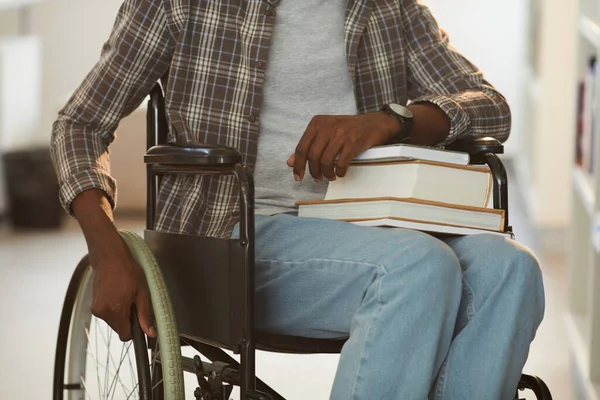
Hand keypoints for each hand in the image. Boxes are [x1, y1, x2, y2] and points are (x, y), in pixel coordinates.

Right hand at [89, 237, 155, 341]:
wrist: (109, 257)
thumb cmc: (127, 270)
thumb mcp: (142, 292)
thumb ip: (145, 314)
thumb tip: (150, 332)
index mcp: (115, 310)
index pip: (125, 336)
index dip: (135, 331)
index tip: (140, 322)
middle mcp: (102, 312)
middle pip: (119, 328)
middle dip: (128, 320)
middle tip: (134, 303)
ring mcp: (96, 309)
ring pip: (113, 321)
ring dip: (120, 314)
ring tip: (125, 296)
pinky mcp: (93, 305)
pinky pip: (107, 313)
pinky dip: (113, 308)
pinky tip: (118, 295)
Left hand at [286, 112, 400, 180]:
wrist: (375, 123)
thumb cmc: (347, 129)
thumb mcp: (325, 133)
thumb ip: (308, 146)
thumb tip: (290, 162)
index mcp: (317, 123)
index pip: (301, 147)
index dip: (298, 165)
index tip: (298, 177)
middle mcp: (327, 126)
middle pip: (312, 156)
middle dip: (313, 171)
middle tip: (317, 178)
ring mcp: (341, 134)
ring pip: (325, 161)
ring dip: (326, 173)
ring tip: (330, 177)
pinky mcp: (353, 142)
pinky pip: (341, 163)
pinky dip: (339, 172)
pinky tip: (340, 173)